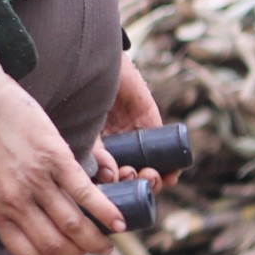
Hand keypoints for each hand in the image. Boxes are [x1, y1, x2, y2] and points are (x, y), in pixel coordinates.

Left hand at [0, 0, 121, 254]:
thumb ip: (2, 200)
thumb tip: (27, 217)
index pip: (28, 252)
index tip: (64, 253)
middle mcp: (14, 200)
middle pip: (56, 244)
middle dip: (80, 251)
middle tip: (94, 246)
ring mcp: (35, 179)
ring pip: (75, 225)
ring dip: (97, 238)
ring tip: (110, 238)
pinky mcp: (55, 158)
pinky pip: (86, 194)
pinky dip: (107, 211)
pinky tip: (118, 219)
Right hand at [92, 56, 171, 185]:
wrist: (98, 65)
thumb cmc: (82, 95)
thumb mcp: (84, 128)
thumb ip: (94, 152)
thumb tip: (110, 177)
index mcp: (95, 150)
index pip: (108, 178)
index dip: (114, 189)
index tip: (115, 186)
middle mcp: (115, 147)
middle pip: (130, 176)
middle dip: (135, 183)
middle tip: (133, 176)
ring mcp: (134, 138)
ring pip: (149, 169)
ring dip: (153, 180)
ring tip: (150, 176)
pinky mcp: (152, 126)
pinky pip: (166, 151)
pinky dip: (171, 166)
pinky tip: (171, 174)